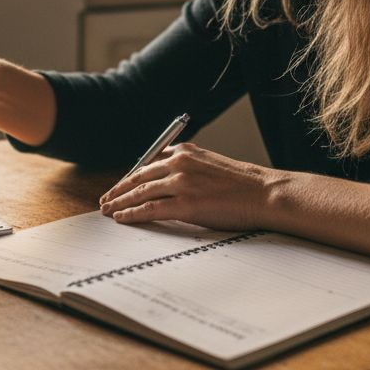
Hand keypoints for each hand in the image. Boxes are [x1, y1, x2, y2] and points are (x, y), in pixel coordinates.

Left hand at [98, 143, 278, 230]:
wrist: (264, 193)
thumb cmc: (241, 184)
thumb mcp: (209, 164)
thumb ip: (185, 168)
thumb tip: (163, 181)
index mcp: (184, 151)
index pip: (147, 163)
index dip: (129, 177)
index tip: (119, 186)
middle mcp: (178, 163)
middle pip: (138, 176)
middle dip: (118, 189)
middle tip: (105, 199)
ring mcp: (181, 183)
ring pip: (139, 192)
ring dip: (120, 202)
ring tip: (108, 210)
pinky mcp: (185, 204)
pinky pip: (149, 209)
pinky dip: (132, 214)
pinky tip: (123, 218)